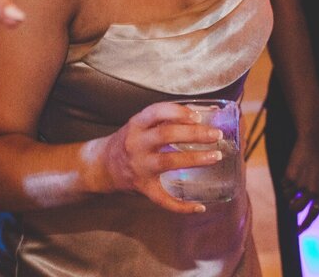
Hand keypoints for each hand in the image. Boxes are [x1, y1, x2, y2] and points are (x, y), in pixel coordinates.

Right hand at [98, 102, 225, 213]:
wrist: (102, 165)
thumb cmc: (129, 140)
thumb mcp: (140, 125)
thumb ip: (165, 120)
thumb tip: (204, 113)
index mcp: (136, 125)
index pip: (156, 112)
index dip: (178, 112)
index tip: (197, 116)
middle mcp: (136, 144)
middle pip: (166, 135)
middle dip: (194, 134)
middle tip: (216, 135)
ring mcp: (139, 166)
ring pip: (168, 162)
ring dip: (195, 159)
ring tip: (215, 156)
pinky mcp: (143, 186)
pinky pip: (163, 199)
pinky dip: (182, 206)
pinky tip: (199, 206)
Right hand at [282, 130, 318, 231]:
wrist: (315, 143)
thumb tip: (313, 207)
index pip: (313, 215)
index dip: (305, 224)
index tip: (298, 231)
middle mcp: (312, 192)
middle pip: (296, 208)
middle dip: (292, 207)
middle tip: (291, 203)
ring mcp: (300, 184)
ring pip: (287, 195)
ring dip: (288, 191)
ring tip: (294, 180)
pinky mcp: (289, 176)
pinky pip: (283, 185)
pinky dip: (285, 181)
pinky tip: (292, 171)